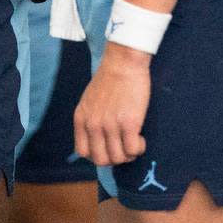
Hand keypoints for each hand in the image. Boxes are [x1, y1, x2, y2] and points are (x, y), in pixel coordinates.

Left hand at [74, 42, 150, 165]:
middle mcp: (93, 124)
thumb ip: (89, 119)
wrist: (122, 63)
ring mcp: (110, 125)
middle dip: (115, 158)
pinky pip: (133, 150)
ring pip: (118, 158)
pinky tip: (141, 137)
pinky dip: (139, 148)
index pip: (82, 152)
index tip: (108, 148)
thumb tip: (96, 138)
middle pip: (101, 160)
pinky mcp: (129, 123)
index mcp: (81, 118)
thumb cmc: (109, 80)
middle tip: (124, 146)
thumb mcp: (89, 101)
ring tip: (134, 140)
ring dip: (129, 154)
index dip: (97, 154)